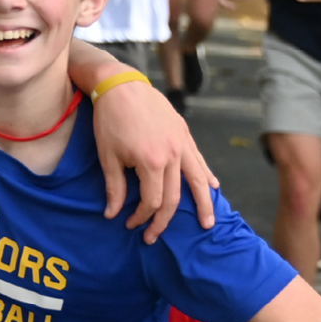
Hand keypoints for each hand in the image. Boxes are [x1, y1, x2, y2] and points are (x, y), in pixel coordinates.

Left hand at [93, 80, 217, 242]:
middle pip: (174, 197)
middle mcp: (172, 155)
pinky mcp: (183, 133)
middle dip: (164, 220)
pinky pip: (198, 159)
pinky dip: (206, 175)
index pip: (152, 201)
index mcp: (151, 162)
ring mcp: (181, 143)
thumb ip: (114, 188)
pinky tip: (212, 186)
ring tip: (208, 223)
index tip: (129, 223)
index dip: (141, 217)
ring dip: (203, 204)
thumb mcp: (108, 157)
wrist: (121, 85)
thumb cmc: (110, 121)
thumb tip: (113, 214)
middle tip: (154, 236)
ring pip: (196, 180)